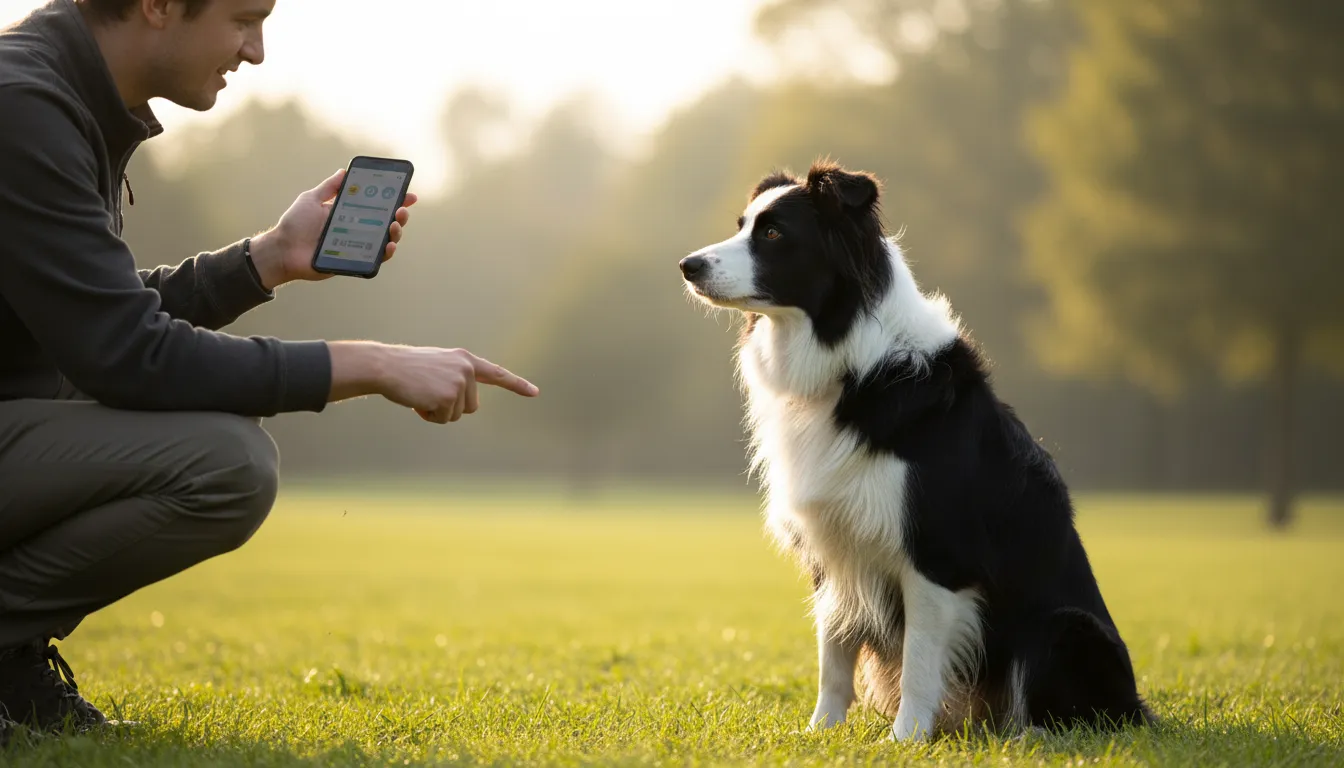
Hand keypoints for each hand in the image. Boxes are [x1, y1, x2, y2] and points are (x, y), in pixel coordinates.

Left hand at [249, 169, 418, 289]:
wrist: (282, 250)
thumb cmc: (294, 224)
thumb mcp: (311, 199)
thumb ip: (329, 187)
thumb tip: (343, 171)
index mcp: (349, 214)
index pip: (376, 205)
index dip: (394, 199)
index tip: (408, 193)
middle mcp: (357, 230)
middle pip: (386, 222)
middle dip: (400, 215)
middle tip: (402, 209)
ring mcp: (357, 246)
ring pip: (385, 240)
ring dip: (396, 232)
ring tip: (395, 224)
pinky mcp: (355, 261)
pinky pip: (376, 258)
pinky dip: (386, 252)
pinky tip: (390, 244)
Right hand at [328, 342, 539, 423]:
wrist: (386, 366)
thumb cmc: (407, 369)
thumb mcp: (437, 366)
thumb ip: (456, 378)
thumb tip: (464, 403)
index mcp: (465, 359)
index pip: (496, 373)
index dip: (516, 384)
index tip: (535, 392)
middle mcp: (466, 369)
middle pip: (471, 407)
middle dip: (450, 406)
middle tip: (428, 391)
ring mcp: (459, 383)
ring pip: (456, 415)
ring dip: (437, 411)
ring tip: (420, 393)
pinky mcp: (448, 397)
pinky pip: (443, 419)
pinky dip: (429, 416)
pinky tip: (417, 400)